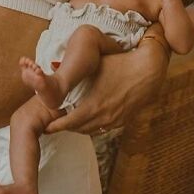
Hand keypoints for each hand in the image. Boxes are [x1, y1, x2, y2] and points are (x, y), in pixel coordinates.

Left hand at [45, 24, 169, 135]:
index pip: (69, 123)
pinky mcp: (124, 120)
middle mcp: (103, 117)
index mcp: (93, 105)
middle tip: (54, 124)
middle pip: (78, 129)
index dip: (56, 126)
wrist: (148, 71)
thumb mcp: (94, 65)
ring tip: (68, 122)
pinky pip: (103, 128)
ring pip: (91, 130)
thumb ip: (74, 69)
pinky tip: (89, 120)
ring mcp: (115, 121)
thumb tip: (53, 66)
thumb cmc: (120, 63)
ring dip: (79, 127)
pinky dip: (93, 126)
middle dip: (65, 127)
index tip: (45, 127)